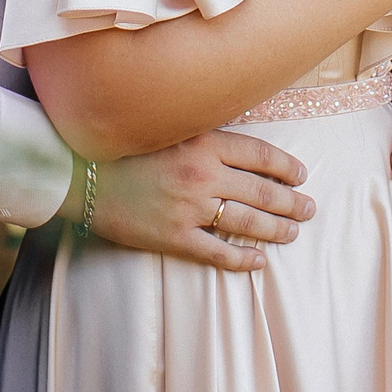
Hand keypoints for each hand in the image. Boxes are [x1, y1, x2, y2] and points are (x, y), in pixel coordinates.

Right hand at [77, 130, 314, 272]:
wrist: (82, 172)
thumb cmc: (125, 147)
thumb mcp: (168, 129)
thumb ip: (204, 136)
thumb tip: (241, 146)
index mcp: (203, 142)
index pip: (259, 154)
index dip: (285, 166)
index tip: (300, 174)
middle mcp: (202, 174)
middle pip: (261, 190)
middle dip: (291, 201)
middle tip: (309, 208)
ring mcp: (190, 208)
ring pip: (247, 221)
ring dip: (276, 228)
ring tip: (293, 232)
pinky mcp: (174, 236)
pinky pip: (217, 252)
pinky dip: (242, 259)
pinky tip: (259, 262)